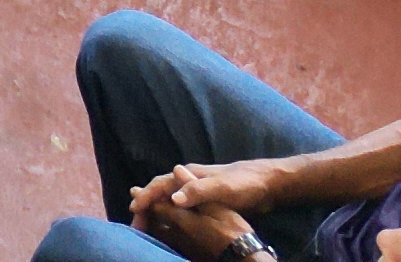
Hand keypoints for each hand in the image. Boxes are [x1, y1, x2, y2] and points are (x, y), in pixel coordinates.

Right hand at [124, 165, 279, 260]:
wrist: (267, 184)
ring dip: (155, 210)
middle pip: (160, 191)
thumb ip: (198, 191)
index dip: (145, 196)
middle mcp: (188, 181)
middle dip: (145, 205)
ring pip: (168, 199)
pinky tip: (168, 224)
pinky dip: (169, 214)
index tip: (133, 210)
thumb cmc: (244, 184)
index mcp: (189, 176)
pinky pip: (179, 207)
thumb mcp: (223, 188)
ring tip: (144, 223)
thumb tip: (172, 198)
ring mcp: (196, 190)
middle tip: (136, 223)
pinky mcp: (204, 200)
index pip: (160, 185)